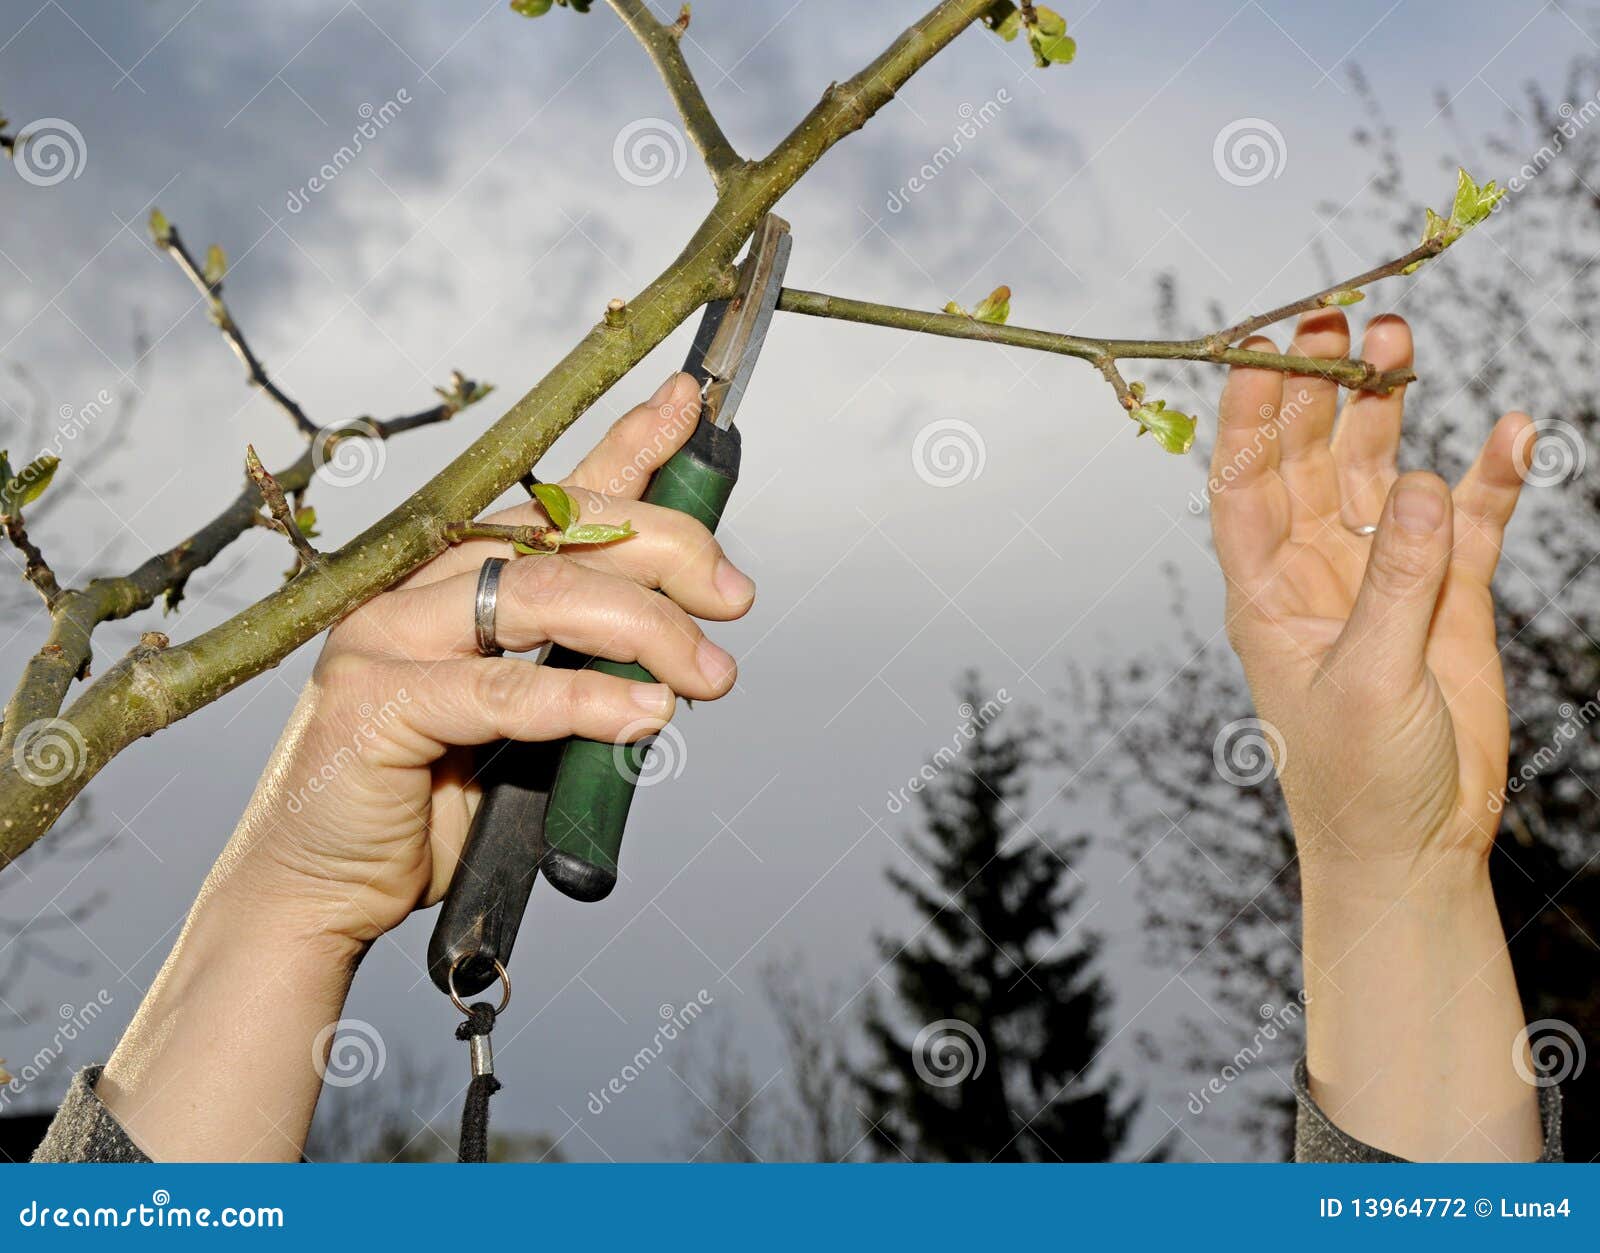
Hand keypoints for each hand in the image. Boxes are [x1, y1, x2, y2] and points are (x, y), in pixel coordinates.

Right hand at [220, 373, 755, 946]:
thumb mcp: (522, 723)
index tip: (691, 403)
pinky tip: (645, 713)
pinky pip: (502, 688)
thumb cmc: (425, 803)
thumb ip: (577, 668)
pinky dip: (585, 698)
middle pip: (561, 530)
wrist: (318, 889)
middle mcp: (416, 586)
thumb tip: (683, 650)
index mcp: (455, 580)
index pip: (554, 497)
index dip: (626, 444)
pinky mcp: (374, 702)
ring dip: (644, 627)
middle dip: (666, 548)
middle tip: (735, 597)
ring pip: (539, 593)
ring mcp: (386, 636)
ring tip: (708, 675)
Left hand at [1212, 311, 1545, 1160]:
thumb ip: (1394, 584)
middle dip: (1316, 387)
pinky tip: (1511, 430)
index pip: (1244, 480)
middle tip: (1337, 320)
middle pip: (1308, 455)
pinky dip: (1488, 475)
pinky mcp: (1448, 592)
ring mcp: (1382, 571)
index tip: (1260, 343)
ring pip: (1379, 468)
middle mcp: (1315, 566)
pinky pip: (1468, 516)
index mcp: (1266, 588)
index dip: (1248, 410)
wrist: (1414, 845)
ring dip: (1386, 409)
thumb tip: (1414, 483)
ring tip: (1397, 341)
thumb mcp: (1365, 681)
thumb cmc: (1356, 778)